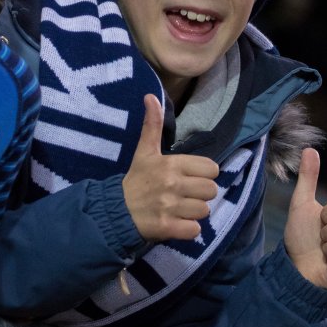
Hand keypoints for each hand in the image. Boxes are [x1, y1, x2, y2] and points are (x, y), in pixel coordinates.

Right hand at [122, 95, 219, 241]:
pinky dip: (188, 230)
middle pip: (211, 191)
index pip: (211, 169)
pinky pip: (195, 230)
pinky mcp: (168, 228)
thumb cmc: (136, 179)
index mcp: (172, 164)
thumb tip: (151, 96)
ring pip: (204, 211)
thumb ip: (153, 125)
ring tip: (179, 210)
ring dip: (194, 213)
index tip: (189, 178)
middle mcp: (173, 184)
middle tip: (184, 195)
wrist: (115, 210)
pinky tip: (177, 224)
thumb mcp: (145, 151)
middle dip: (200, 195)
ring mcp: (170, 207)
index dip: (203, 175)